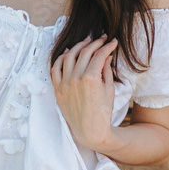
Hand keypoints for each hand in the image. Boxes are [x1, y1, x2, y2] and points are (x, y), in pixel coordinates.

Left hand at [51, 35, 117, 152]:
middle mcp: (75, 79)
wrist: (90, 130)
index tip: (112, 41)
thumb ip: (106, 69)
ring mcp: (65, 84)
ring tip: (86, 42)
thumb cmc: (102, 111)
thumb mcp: (109, 89)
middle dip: (95, 43)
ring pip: (69, 56)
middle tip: (101, 39)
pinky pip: (55, 68)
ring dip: (78, 47)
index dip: (107, 46)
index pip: (99, 55)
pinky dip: (61, 58)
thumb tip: (106, 55)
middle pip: (85, 53)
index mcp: (91, 78)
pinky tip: (68, 53)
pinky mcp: (58, 89)